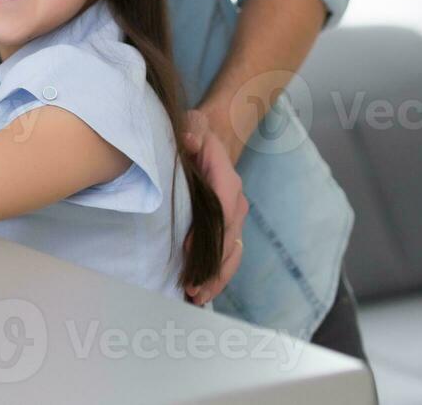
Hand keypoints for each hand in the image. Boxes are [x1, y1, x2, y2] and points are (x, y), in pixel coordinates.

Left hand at [182, 109, 248, 305]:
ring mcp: (234, 217)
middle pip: (229, 240)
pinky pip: (228, 254)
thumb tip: (189, 139)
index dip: (207, 233)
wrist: (214, 137)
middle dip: (212, 266)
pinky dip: (218, 274)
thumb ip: (191, 131)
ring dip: (217, 277)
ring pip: (232, 253)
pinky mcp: (228, 227)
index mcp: (227, 181)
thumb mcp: (193, 125)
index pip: (221, 210)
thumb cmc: (198, 134)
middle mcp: (235, 202)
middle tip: (191, 287)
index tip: (186, 249)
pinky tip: (202, 291)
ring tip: (196, 296)